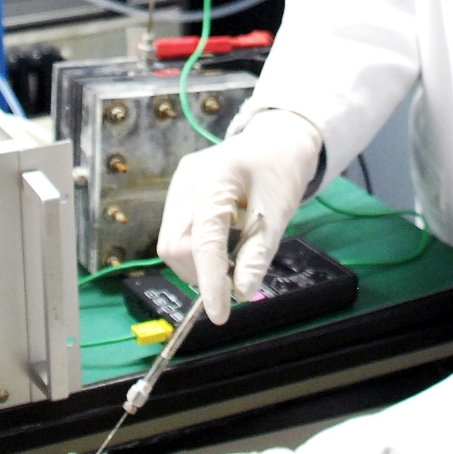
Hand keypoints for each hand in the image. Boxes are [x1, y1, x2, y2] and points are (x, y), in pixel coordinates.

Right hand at [158, 109, 321, 323]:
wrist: (278, 138)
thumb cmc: (282, 169)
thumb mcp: (279, 214)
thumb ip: (258, 254)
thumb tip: (242, 293)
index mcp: (216, 178)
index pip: (203, 241)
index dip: (209, 281)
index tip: (220, 314)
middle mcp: (188, 181)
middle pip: (175, 245)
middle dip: (200, 273)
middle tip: (232, 282)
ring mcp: (179, 184)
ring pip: (170, 243)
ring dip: (196, 264)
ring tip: (228, 261)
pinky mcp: (179, 190)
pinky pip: (175, 231)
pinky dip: (194, 250)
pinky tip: (217, 245)